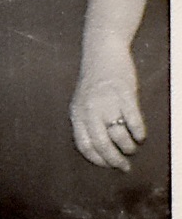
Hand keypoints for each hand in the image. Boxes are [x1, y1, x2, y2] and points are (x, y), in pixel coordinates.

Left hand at [70, 41, 145, 168]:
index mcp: (77, 113)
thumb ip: (87, 121)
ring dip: (127, 147)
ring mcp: (107, 102)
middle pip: (102, 144)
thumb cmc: (94, 80)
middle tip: (124, 167)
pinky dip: (138, 132)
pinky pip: (133, 120)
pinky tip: (140, 136)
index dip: (97, 160)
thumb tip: (99, 149)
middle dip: (114, 160)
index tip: (108, 166)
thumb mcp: (82, 102)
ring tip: (132, 148)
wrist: (103, 52)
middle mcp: (90, 110)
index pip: (84, 145)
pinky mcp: (125, 94)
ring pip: (119, 135)